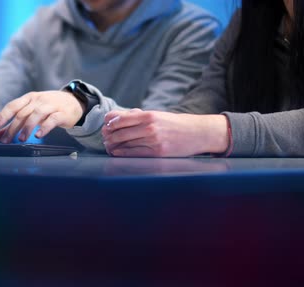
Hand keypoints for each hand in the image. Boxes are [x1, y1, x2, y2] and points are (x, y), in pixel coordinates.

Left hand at [0, 91, 84, 142]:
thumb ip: (15, 123)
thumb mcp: (32, 112)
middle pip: (22, 113)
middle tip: (5, 140)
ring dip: (27, 127)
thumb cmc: (49, 108)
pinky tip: (38, 135)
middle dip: (12, 127)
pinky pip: (52, 120)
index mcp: (29, 98)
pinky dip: (44, 127)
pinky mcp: (62, 114)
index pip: (13, 105)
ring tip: (21, 139)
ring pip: (36, 115)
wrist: (74, 102)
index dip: (3, 115)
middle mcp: (39, 101)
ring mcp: (51, 106)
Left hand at [102, 109, 229, 156]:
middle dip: (108, 136)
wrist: (198, 133)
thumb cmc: (174, 124)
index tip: (106, 127)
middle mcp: (150, 127)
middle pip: (119, 132)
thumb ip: (136, 116)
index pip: (119, 119)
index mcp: (149, 115)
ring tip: (109, 146)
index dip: (109, 124)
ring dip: (113, 145)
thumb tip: (113, 117)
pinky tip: (116, 152)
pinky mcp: (157, 153)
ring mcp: (153, 141)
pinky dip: (121, 153)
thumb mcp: (157, 115)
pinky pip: (133, 154)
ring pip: (124, 144)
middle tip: (105, 138)